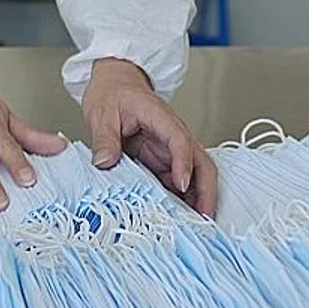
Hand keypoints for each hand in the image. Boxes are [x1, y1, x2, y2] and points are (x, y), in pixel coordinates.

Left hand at [82, 58, 216, 216]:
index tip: (182, 184)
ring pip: (193, 174)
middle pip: (200, 161)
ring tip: (193, 223)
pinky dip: (180, 197)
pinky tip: (177, 215)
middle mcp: (172, 134)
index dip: (183, 163)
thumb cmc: (113, 93)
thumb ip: (105, 138)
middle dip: (206, 188)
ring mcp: (169, 148)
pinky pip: (176, 179)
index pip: (179, 140)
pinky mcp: (162, 159)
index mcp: (160, 117)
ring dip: (196, 197)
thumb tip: (105, 162)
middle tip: (202, 214)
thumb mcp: (103, 113)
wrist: (115, 84)